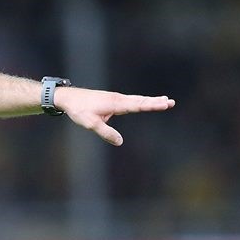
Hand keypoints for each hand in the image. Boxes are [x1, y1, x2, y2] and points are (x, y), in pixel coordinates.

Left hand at [57, 87, 174, 145]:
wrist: (68, 98)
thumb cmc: (79, 110)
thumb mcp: (90, 123)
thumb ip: (105, 132)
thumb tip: (120, 142)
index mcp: (115, 103)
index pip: (137, 105)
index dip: (151, 105)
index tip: (164, 103)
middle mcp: (117, 99)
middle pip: (140, 100)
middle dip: (155, 102)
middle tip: (171, 102)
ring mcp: (115, 98)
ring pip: (136, 99)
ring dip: (150, 100)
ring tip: (165, 100)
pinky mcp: (112, 99)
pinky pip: (130, 100)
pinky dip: (141, 100)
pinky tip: (145, 102)